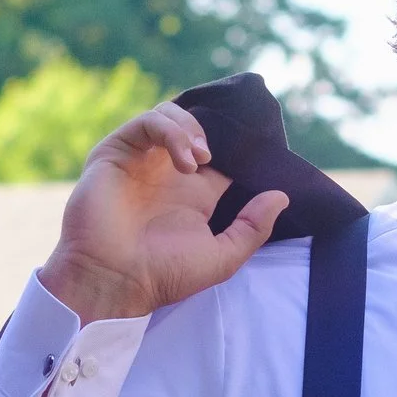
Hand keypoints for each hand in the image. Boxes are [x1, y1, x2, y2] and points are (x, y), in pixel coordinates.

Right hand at [39, 101, 288, 322]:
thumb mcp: (222, 257)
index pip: (220, 152)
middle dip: (213, 130)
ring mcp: (141, 160)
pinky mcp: (116, 152)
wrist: (115, 280)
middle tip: (220, 155)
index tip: (256, 148)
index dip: (237, 145)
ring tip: (201, 157)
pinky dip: (171, 131)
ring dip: (192, 129)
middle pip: (194, 126)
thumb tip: (281, 196)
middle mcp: (167, 172)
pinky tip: (185, 160)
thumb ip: (253, 228)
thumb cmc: (163, 274)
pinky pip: (146, 122)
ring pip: (170, 116)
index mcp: (194, 193)